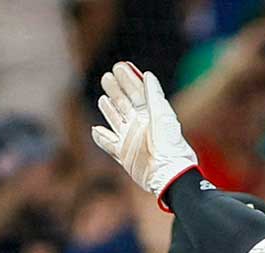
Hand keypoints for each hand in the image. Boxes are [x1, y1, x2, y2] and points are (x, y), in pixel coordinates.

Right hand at [91, 62, 197, 198]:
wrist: (168, 175)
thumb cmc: (169, 146)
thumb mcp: (163, 117)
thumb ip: (154, 96)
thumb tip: (148, 75)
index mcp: (151, 115)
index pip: (137, 92)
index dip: (129, 79)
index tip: (119, 66)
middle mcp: (139, 125)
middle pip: (124, 103)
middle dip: (116, 90)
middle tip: (107, 76)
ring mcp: (130, 139)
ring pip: (115, 120)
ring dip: (108, 109)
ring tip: (103, 98)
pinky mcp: (124, 154)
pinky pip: (108, 143)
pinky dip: (101, 136)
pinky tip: (95, 129)